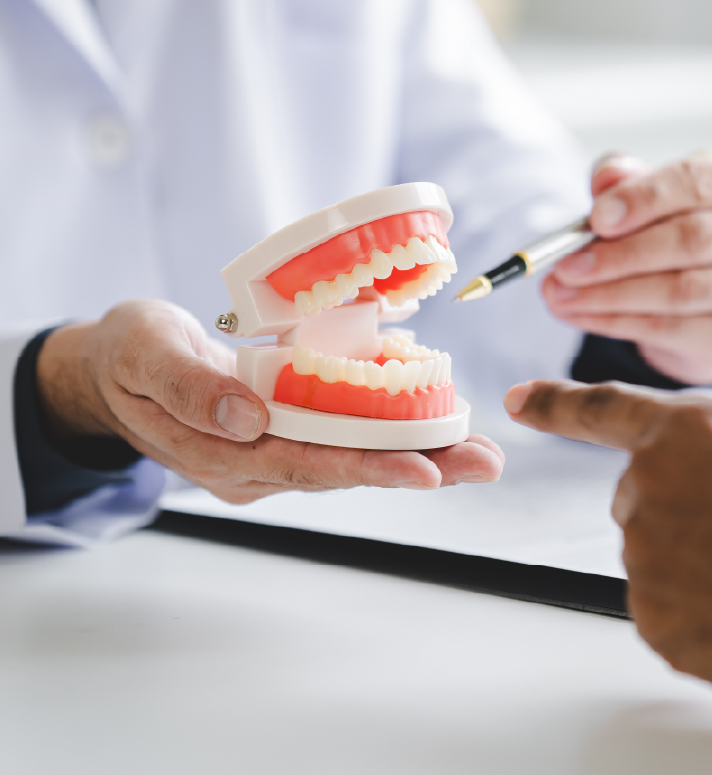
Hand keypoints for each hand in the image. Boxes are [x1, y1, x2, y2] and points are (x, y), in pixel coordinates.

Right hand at [36, 300, 502, 502]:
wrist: (114, 367)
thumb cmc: (129, 354)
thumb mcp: (145, 353)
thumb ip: (190, 384)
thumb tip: (248, 417)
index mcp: (222, 453)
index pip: (307, 465)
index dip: (368, 466)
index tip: (426, 470)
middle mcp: (255, 464)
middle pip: (346, 467)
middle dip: (419, 467)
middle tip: (485, 463)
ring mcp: (271, 451)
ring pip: (352, 454)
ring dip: (416, 451)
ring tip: (477, 450)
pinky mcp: (283, 429)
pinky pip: (342, 432)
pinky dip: (388, 426)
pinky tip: (433, 420)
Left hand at [503, 379, 711, 699]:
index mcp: (683, 430)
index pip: (602, 409)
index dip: (556, 404)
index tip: (518, 400)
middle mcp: (648, 482)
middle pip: (641, 501)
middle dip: (681, 517)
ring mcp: (643, 550)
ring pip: (658, 562)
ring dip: (696, 572)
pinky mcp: (651, 614)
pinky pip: (668, 616)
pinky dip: (701, 621)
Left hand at [542, 154, 711, 384]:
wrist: (703, 294)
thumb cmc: (674, 224)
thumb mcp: (648, 191)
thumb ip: (625, 177)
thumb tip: (607, 181)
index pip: (699, 181)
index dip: (645, 198)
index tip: (597, 217)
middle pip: (693, 240)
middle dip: (620, 254)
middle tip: (566, 264)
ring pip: (679, 290)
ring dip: (609, 294)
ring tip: (559, 292)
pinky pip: (666, 328)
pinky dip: (613, 321)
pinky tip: (577, 312)